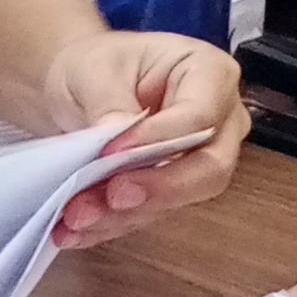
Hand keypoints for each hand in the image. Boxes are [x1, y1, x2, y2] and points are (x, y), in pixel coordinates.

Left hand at [37, 31, 249, 247]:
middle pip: (209, 168)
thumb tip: (118, 144)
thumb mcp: (93, 70)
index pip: (200, 116)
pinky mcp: (174, 190)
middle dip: (157, 189)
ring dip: (127, 214)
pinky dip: (114, 224)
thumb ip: (109, 103)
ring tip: (76, 217)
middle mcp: (219, 121)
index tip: (113, 152)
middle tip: (111, 197)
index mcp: (210, 73)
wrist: (77, 90)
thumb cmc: (95, 65)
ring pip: (180, 199)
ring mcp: (200, 160)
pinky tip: (77, 231)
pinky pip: (152, 213)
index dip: (160, 139)